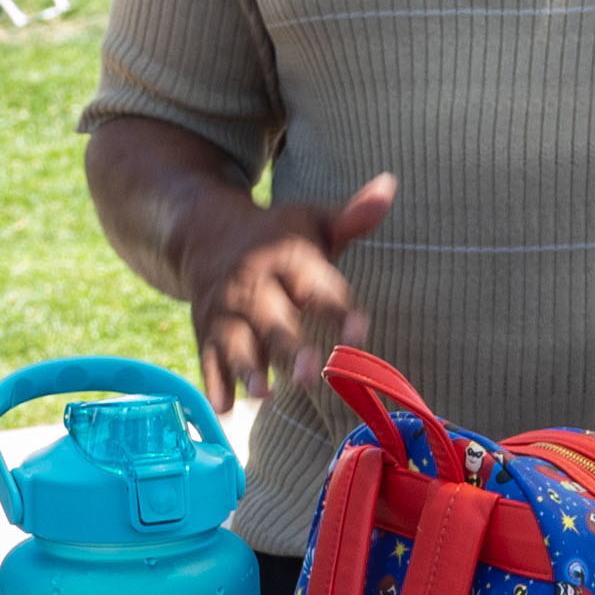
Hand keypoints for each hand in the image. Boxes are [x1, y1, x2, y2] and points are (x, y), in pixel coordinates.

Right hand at [178, 174, 395, 411]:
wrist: (205, 234)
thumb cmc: (278, 236)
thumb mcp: (313, 221)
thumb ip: (352, 217)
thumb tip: (388, 186)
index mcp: (286, 256)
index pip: (316, 284)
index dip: (338, 308)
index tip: (359, 332)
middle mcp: (253, 284)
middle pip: (272, 319)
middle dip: (289, 347)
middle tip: (309, 376)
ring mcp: (225, 310)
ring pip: (236, 342)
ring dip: (248, 368)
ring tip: (264, 395)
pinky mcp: (205, 330)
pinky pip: (208, 358)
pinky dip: (214, 383)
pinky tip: (225, 408)